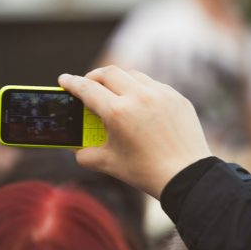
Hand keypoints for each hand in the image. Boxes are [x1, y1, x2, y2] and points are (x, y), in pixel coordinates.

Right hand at [59, 66, 211, 198]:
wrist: (187, 176)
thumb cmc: (145, 172)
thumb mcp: (108, 164)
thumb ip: (85, 154)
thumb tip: (76, 148)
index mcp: (118, 112)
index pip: (87, 89)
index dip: (72, 83)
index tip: (64, 79)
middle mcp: (139, 97)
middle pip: (109, 73)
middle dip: (93, 76)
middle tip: (87, 85)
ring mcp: (161, 94)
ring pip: (132, 75)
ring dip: (117, 79)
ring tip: (113, 93)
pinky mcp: (177, 97)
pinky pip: (152, 85)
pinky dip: (139, 88)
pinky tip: (138, 103)